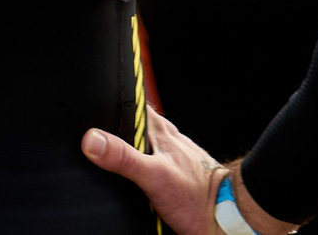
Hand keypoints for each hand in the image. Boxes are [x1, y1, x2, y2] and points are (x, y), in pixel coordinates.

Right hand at [82, 112, 296, 234]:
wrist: (225, 219)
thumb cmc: (197, 197)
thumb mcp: (154, 175)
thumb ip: (123, 157)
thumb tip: (91, 139)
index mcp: (161, 131)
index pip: (134, 103)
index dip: (114, 98)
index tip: (94, 97)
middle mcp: (168, 140)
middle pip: (136, 123)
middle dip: (117, 125)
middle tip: (96, 129)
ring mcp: (173, 158)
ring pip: (145, 144)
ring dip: (129, 147)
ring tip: (111, 154)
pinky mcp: (176, 176)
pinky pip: (152, 164)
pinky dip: (140, 166)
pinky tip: (134, 177)